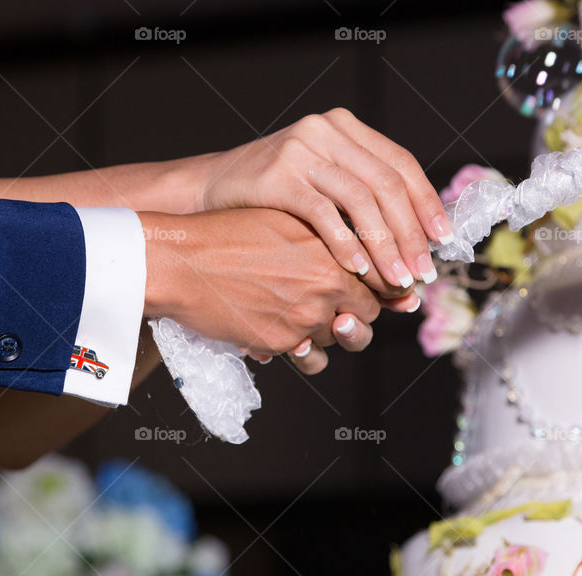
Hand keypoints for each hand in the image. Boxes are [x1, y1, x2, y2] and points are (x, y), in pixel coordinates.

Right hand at [140, 208, 414, 369]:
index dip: (392, 289)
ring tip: (321, 325)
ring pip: (341, 341)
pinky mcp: (279, 343)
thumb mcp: (287, 223)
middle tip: (349, 310)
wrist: (182, 262)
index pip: (382, 279)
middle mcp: (324, 287)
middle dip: (362, 315)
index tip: (398, 294)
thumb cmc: (229, 233)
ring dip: (335, 336)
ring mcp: (303, 318)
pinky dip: (306, 353)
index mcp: (331, 254)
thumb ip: (327, 237)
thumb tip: (361, 252)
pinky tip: (295, 339)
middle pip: (368, 314)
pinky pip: (310, 359)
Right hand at [196, 108, 452, 288]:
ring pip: (362, 200)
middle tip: (423, 273)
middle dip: (410, 233)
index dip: (427, 203)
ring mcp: (302, 149)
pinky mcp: (279, 175)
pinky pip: (325, 214)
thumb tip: (420, 235)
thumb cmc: (273, 197)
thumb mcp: (322, 179)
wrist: (209, 192)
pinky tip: (358, 271)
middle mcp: (327, 130)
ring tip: (397, 281)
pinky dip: (346, 244)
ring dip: (385, 246)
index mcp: (346, 128)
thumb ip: (363, 192)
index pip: (401, 163)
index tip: (443, 241)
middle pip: (387, 183)